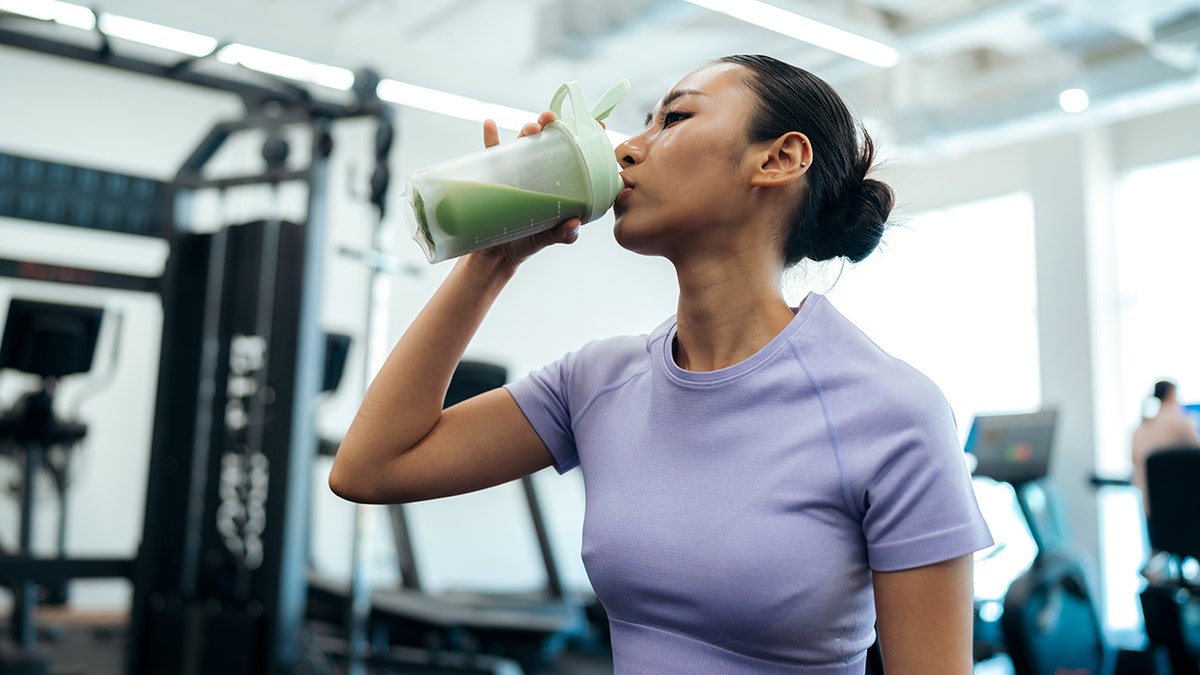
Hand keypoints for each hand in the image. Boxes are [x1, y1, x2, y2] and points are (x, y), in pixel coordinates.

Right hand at [469, 112, 581, 268]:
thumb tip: (574, 223)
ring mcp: (516, 172)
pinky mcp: (495, 177)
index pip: (575, 157)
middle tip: (551, 120)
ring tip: (531, 128)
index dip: (586, 138)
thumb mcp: (548, 238)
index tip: (596, 126)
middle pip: (547, 141)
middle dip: (551, 125)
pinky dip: (490, 137)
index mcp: (557, 184)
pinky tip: (490, 124)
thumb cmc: (527, 243)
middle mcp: (539, 172)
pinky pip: (491, 154)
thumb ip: (562, 234)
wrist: (496, 255)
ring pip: (522, 143)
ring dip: (527, 129)